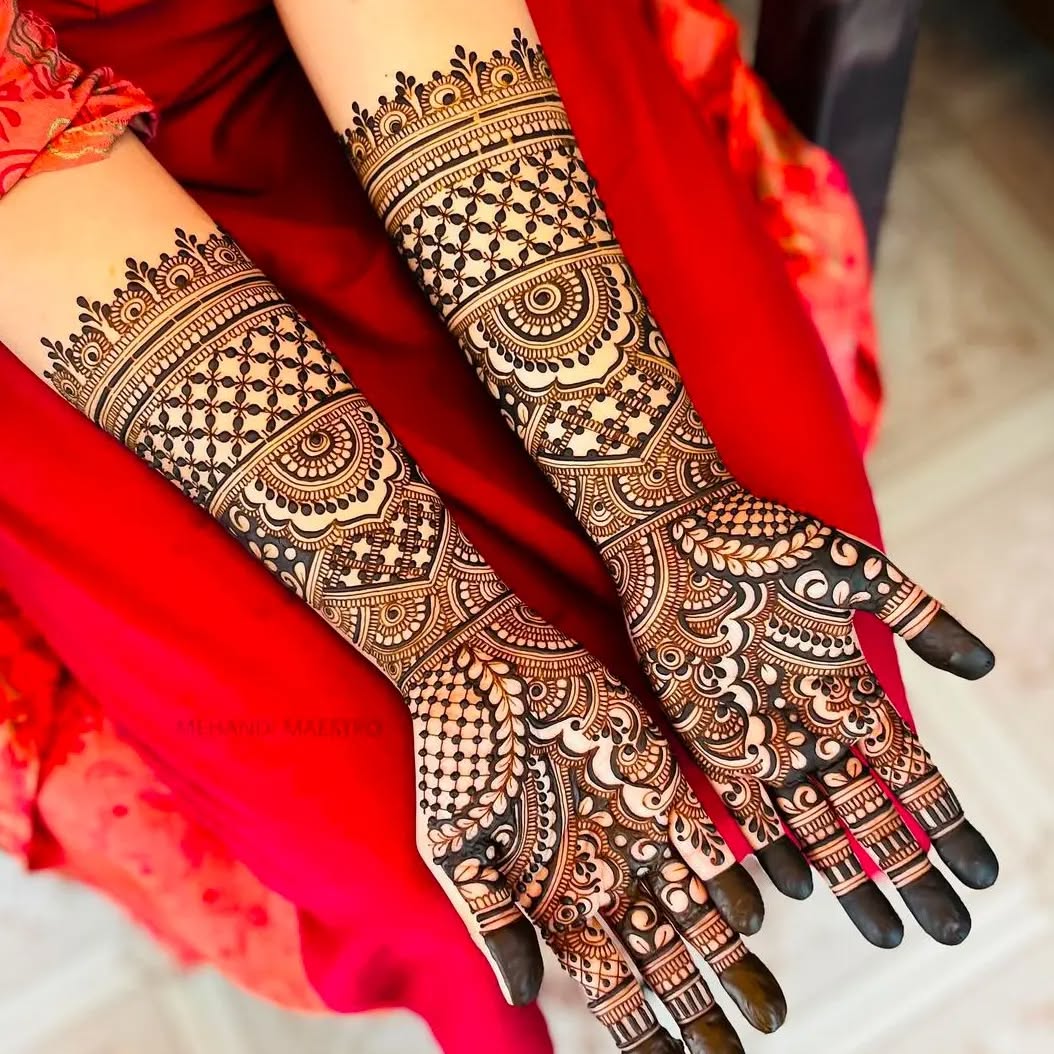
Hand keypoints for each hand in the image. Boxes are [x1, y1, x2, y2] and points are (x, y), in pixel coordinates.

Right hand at [409, 588, 785, 1052]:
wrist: (481, 666)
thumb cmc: (455, 754)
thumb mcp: (456, 844)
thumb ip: (492, 918)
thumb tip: (525, 998)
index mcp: (553, 896)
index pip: (607, 984)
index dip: (640, 1031)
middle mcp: (601, 872)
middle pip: (661, 958)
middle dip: (697, 1010)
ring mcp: (632, 827)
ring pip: (693, 911)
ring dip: (729, 959)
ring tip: (766, 1010)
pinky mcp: (655, 779)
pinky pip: (702, 839)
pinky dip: (726, 878)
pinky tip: (751, 914)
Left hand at [604, 481, 997, 947]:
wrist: (674, 525)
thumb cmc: (764, 539)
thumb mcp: (855, 573)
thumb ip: (920, 616)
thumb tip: (988, 669)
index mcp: (850, 683)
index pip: (912, 771)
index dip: (947, 822)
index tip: (983, 874)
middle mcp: (810, 718)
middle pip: (871, 810)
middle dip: (910, 869)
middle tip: (948, 929)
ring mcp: (760, 730)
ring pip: (817, 821)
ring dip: (851, 876)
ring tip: (886, 933)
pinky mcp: (707, 731)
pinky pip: (745, 802)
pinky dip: (774, 845)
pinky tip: (800, 889)